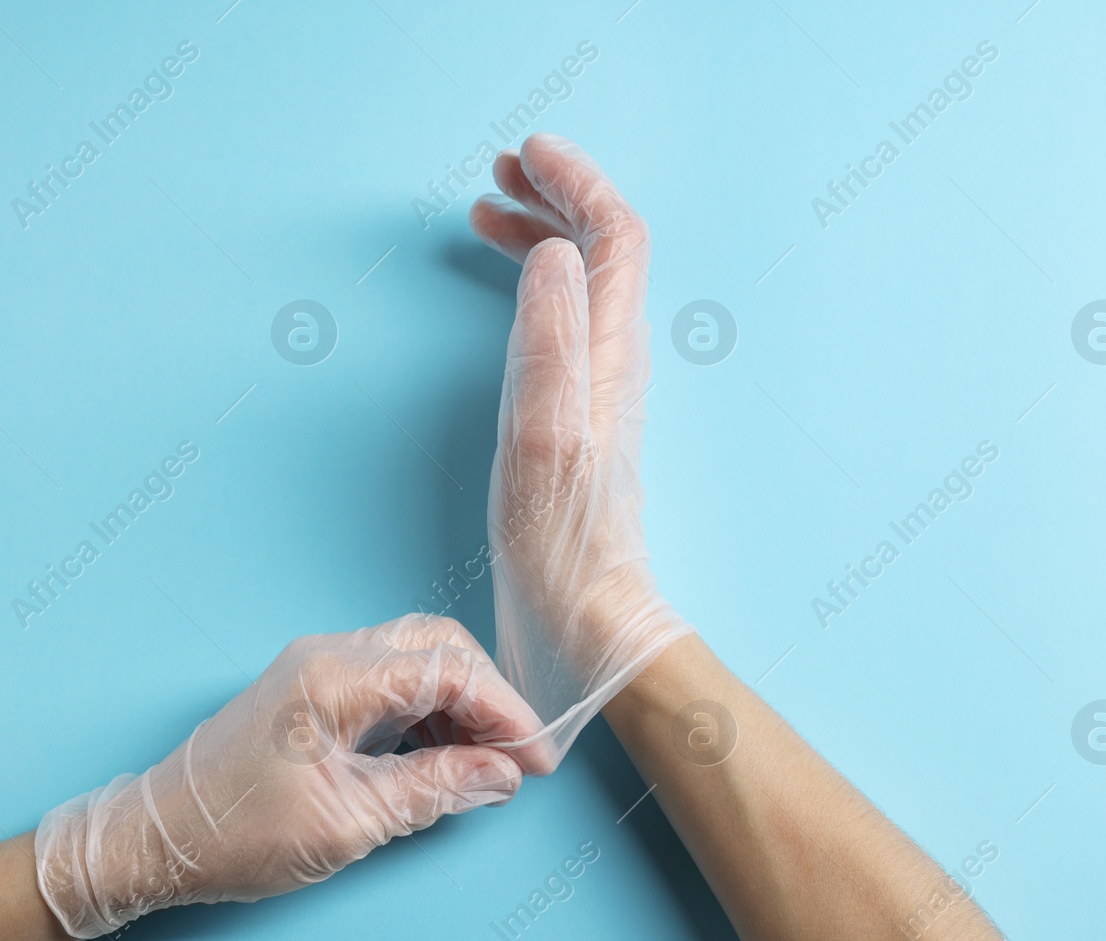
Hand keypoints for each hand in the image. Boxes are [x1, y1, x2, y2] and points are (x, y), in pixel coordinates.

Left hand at [35, 615, 550, 938]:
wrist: (156, 839)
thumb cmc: (238, 834)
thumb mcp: (349, 824)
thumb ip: (434, 790)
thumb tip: (500, 774)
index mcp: (336, 678)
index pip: (450, 669)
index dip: (505, 712)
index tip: (536, 760)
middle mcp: (329, 655)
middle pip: (438, 646)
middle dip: (488, 697)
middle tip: (518, 757)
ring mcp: (317, 668)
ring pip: (416, 658)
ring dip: (459, 703)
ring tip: (485, 763)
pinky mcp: (311, 689)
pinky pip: (388, 680)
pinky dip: (426, 709)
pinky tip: (441, 754)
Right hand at [469, 133, 691, 764]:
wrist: (587, 624)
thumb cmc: (561, 546)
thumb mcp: (544, 436)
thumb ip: (551, 340)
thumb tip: (554, 254)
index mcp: (607, 357)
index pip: (615, 238)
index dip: (577, 183)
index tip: (526, 153)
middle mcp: (611, 366)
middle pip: (602, 251)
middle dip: (556, 198)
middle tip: (500, 175)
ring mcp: (596, 393)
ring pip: (581, 286)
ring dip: (543, 238)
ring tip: (490, 215)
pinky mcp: (575, 423)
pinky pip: (561, 326)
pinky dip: (532, 291)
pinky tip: (504, 297)